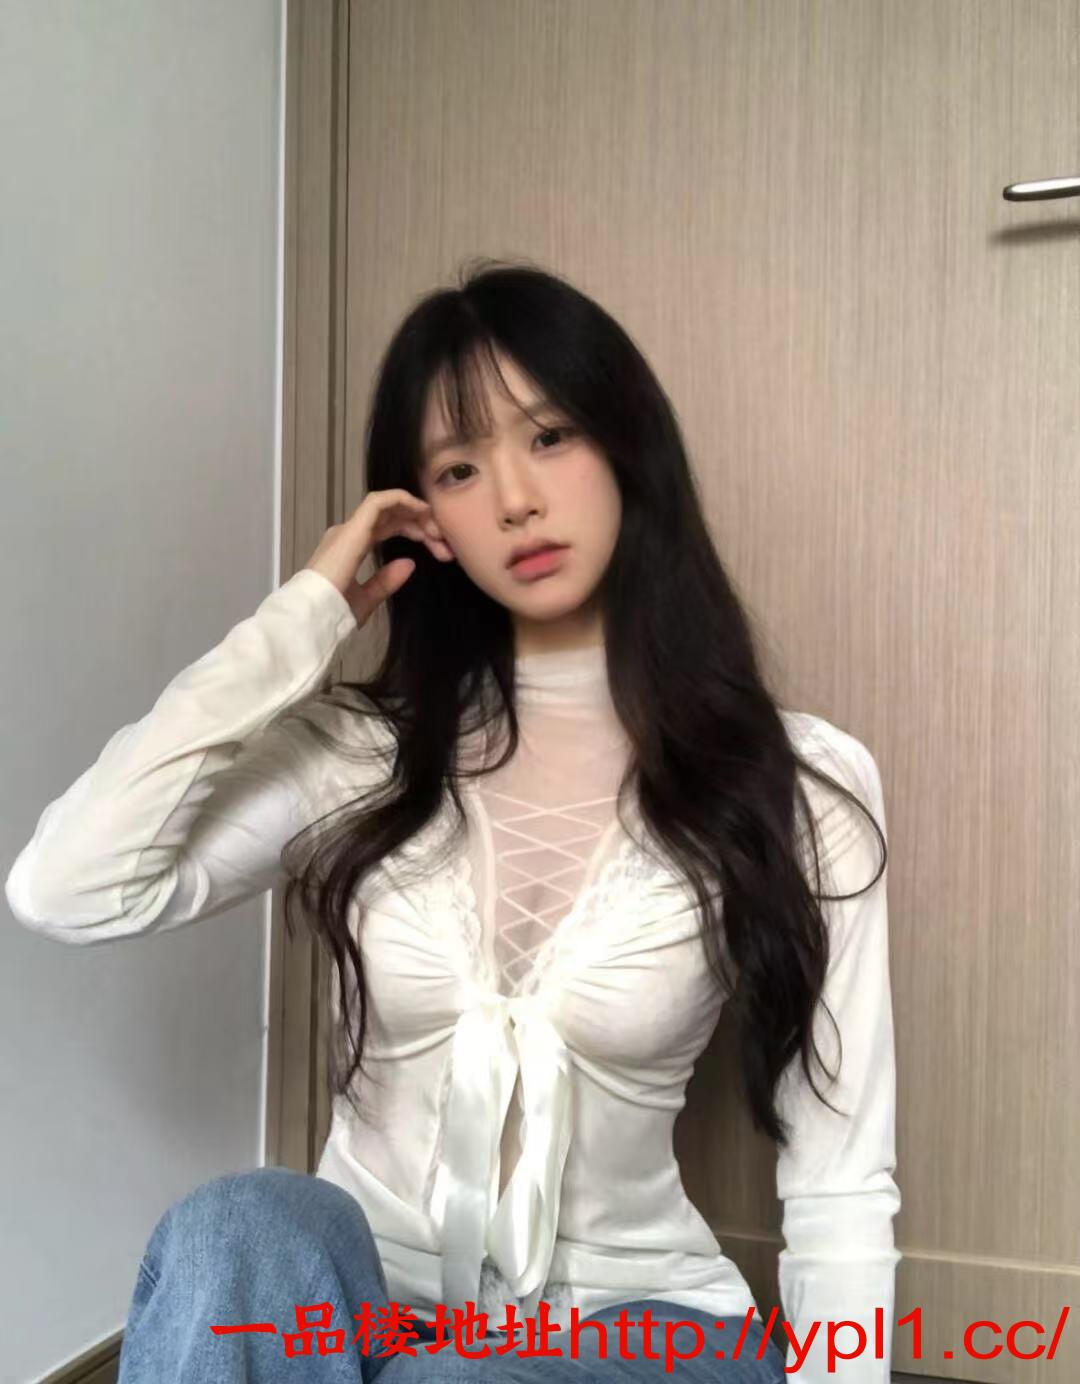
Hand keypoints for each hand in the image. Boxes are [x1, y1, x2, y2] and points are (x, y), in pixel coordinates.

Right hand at [302, 488, 451, 628]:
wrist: (314, 614)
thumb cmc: (333, 612)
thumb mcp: (366, 598)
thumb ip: (386, 581)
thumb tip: (409, 564)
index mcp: (349, 547)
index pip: (386, 528)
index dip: (413, 531)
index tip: (436, 546)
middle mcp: (348, 534)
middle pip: (390, 517)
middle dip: (419, 522)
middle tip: (442, 539)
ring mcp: (349, 529)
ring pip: (387, 506)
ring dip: (414, 512)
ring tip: (436, 528)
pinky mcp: (352, 528)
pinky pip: (379, 502)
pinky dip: (402, 499)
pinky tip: (421, 509)